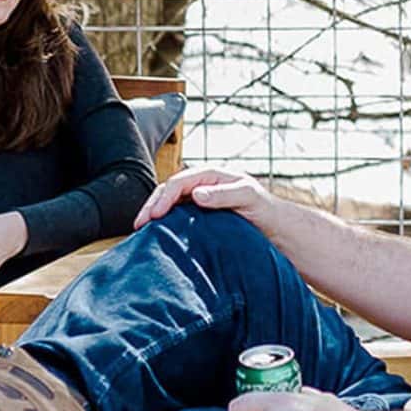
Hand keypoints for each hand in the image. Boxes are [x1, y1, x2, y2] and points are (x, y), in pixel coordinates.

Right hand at [135, 166, 269, 228]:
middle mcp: (200, 185)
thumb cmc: (263, 208)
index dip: (165, 197)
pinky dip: (163, 224)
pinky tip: (156, 236)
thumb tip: (196, 194)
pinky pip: (175, 216)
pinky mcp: (197, 215)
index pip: (179, 182)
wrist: (272, 224)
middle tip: (139, 223)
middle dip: (151, 205)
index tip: (156, 215)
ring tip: (141, 231)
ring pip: (168, 203)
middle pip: (168, 190)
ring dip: (153, 214)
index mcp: (210, 175)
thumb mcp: (247, 197)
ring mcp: (197, 200)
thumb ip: (224, 194)